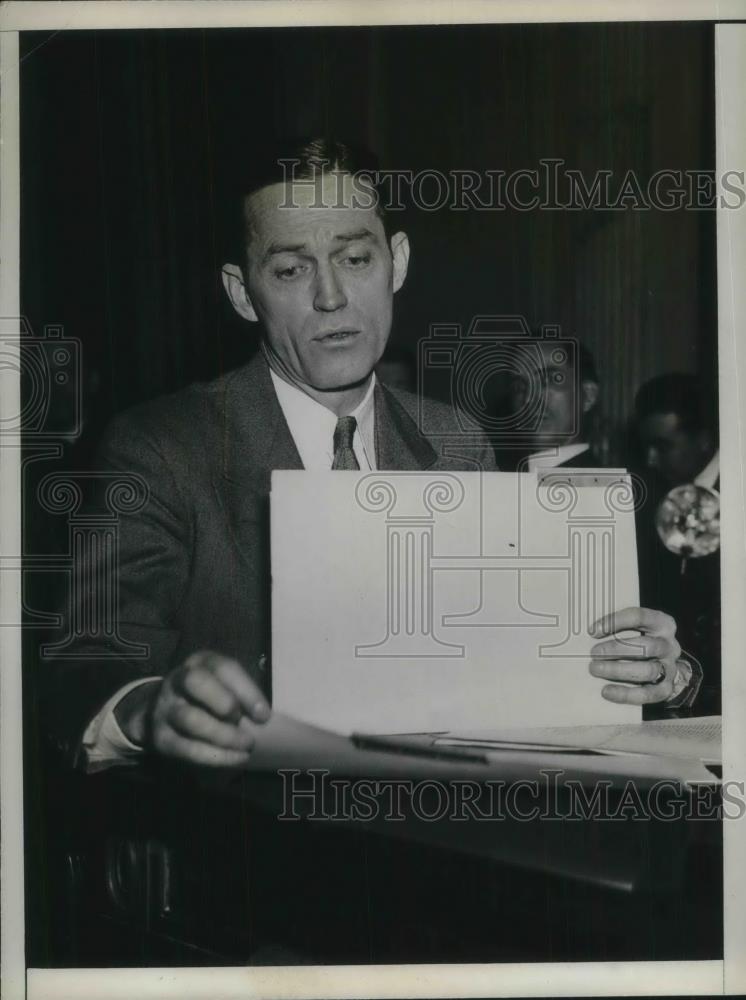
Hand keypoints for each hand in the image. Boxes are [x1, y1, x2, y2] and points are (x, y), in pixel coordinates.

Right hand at [116, 650, 269, 766]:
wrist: (166, 713)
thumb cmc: (210, 696)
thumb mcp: (224, 685)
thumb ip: (241, 694)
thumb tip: (262, 716)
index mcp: (200, 662)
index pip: (223, 668)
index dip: (246, 691)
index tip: (264, 715)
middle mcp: (178, 680)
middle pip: (196, 681)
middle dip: (224, 702)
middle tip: (242, 721)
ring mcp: (165, 708)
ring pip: (190, 718)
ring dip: (223, 735)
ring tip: (246, 744)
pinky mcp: (161, 737)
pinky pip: (186, 748)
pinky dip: (215, 756)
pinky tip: (235, 758)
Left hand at [588, 608, 681, 704]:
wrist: (667, 667)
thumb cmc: (643, 642)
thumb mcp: (637, 628)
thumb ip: (619, 628)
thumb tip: (592, 632)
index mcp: (662, 624)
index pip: (640, 617)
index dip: (616, 622)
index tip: (594, 630)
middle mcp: (668, 645)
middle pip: (646, 646)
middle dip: (617, 649)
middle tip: (594, 652)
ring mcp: (669, 668)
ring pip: (647, 670)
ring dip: (618, 670)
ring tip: (596, 669)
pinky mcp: (665, 689)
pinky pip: (647, 694)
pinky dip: (625, 693)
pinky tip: (607, 691)